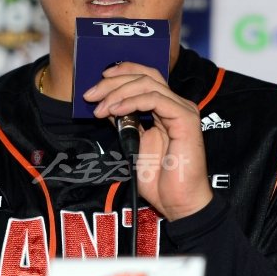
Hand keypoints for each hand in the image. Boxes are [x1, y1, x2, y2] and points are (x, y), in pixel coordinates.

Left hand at [83, 62, 212, 220]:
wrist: (177, 202)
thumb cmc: (159, 179)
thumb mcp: (133, 144)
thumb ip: (124, 122)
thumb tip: (106, 104)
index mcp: (166, 108)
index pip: (145, 77)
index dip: (121, 73)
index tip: (97, 82)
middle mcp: (177, 104)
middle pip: (144, 76)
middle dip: (113, 82)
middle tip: (90, 95)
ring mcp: (183, 110)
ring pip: (148, 84)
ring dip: (118, 93)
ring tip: (100, 108)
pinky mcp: (185, 119)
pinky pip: (155, 99)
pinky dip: (132, 101)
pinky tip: (116, 111)